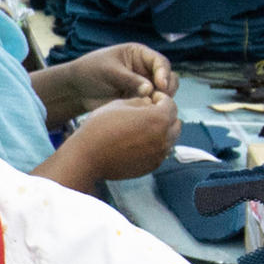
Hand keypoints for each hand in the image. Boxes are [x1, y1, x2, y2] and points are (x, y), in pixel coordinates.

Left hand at [36, 44, 169, 117]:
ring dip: (161, 101)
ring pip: (164, 94)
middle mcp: (146, 70)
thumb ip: (130, 79)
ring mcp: (145, 86)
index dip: (163, 74)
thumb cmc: (91, 71)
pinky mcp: (140, 101)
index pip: (160, 63)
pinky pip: (153, 106)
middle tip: (157, 99)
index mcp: (140, 55)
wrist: (78, 89)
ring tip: (149, 106)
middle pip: (168, 78)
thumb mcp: (110, 71)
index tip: (160, 86)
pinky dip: (153, 110)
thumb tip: (150, 89)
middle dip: (167, 89)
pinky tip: (145, 114)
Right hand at [53, 96, 180, 185]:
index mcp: (158, 118)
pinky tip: (138, 143)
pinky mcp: (152, 165)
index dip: (160, 98)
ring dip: (162, 131)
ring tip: (143, 129)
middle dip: (165, 115)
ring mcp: (159, 154)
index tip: (150, 99)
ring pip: (170, 138)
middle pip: (175, 122)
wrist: (88, 156)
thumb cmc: (101, 127)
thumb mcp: (119, 104)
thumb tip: (149, 103)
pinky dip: (155, 145)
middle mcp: (164, 137)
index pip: (171, 104)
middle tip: (148, 113)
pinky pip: (161, 152)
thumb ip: (140, 102)